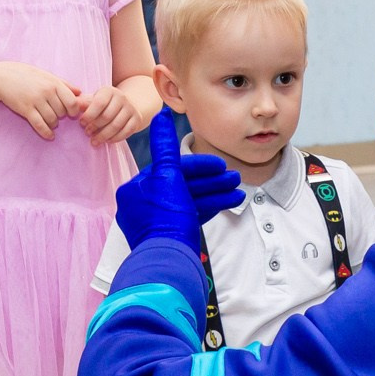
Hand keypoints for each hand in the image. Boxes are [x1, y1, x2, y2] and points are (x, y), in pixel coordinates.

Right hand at [0, 62, 79, 139]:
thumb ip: (63, 84)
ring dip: (53, 124)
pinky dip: (46, 132)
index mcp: (54, 83)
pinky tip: (49, 136)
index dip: (74, 110)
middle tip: (55, 114)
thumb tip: (80, 92)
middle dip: (61, 116)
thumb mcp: (46, 75)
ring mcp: (36, 101)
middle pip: (62, 112)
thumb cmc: (25, 75)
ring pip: (52, 120)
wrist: (1, 77)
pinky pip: (40, 125)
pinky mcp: (25, 109)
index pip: (72, 102)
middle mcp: (46, 92)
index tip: (70, 113)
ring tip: (50, 122)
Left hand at [75, 85, 140, 143]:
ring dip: (104, 135)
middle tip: (87, 133)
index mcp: (109, 91)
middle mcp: (122, 97)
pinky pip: (126, 132)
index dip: (89, 115)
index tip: (81, 123)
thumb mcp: (93, 100)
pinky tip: (107, 141)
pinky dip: (115, 138)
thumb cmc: (103, 104)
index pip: (99, 103)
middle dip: (95, 126)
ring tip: (94, 141)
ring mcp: (131, 108)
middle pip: (107, 116)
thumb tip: (74, 104)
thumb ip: (83, 103)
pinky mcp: (137, 119)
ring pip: (116, 125)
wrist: (125, 105)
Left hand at [115, 111, 229, 248]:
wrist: (170, 260)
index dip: (198, 164)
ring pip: (189, 201)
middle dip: (211, 181)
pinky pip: (191, 216)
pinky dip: (209, 208)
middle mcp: (143, 205)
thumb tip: (160, 115)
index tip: (220, 165)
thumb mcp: (168, 176)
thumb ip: (165, 146)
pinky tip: (230, 203)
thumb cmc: (166, 217)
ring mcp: (157, 223)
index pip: (170, 169)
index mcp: (135, 189)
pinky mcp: (170, 236)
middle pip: (182, 185)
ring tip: (238, 192)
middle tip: (234, 177)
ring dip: (215, 194)